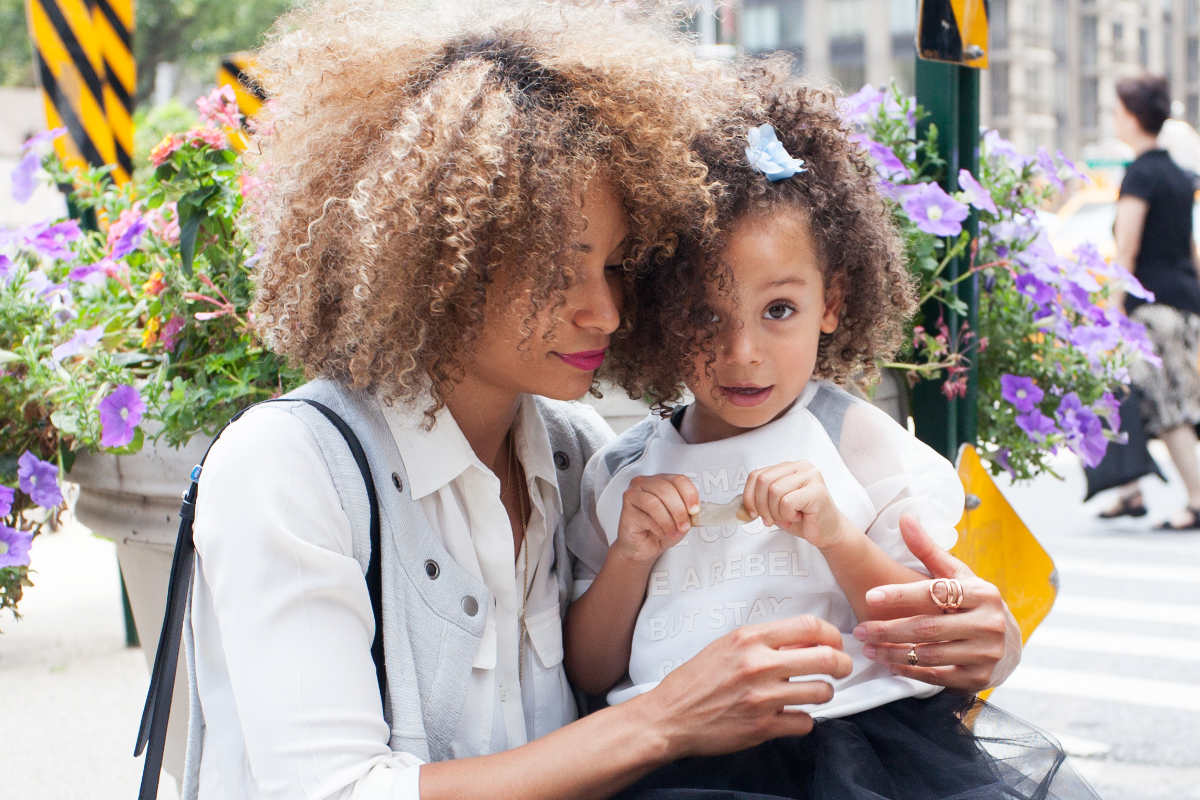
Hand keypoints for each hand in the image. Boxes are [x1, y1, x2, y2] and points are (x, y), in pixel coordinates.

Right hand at [613, 474, 699, 563]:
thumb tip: (697, 511)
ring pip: (654, 501)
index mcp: (662, 480)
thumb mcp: (680, 519)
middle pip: (666, 489)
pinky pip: (645, 515)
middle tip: (683, 525)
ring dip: (668, 520)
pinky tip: (658, 532)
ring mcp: (633, 493)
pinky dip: (657, 527)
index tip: (694, 510)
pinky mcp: (626, 508)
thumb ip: (688, 512)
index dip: (689, 495)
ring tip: (672, 531)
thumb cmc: (660, 530)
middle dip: (679, 510)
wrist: (643, 547)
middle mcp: (646, 483)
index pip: (679, 479)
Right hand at [635, 616, 852, 757]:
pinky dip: (803, 720)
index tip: (835, 641)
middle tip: (841, 668)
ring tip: (813, 693)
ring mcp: (763, 697)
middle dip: (842, 664)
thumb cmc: (696, 680)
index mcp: (749, 638)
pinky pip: (805, 722)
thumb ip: (763, 642)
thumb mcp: (726, 646)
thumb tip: (803, 643)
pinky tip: (791, 715)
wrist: (670, 715)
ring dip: (824, 693)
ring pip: (822, 692)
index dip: (832, 634)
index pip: (809, 626)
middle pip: (826, 658)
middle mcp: (759, 665)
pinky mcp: (763, 726)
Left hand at [742, 461, 852, 549]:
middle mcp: (801, 467)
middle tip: (769, 520)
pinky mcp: (817, 490)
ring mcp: (810, 476)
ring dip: (776, 512)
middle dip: (761, 506)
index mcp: (788, 467)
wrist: (828, 532)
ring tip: (789, 517)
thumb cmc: (803, 518)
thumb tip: (739, 507)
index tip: (751, 512)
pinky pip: (787, 501)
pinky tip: (798, 517)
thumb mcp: (774, 506)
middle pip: (763, 481)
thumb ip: (759, 500)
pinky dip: (787, 515)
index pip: (757, 474)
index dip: (748, 495)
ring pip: (775, 491)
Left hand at [852, 516, 1021, 690]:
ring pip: (929, 654)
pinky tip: (888, 664)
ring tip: (867, 647)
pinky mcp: (978, 678)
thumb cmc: (973, 603)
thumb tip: (904, 518)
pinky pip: (937, 676)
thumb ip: (928, 550)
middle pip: (928, 628)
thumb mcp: (958, 575)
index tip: (869, 596)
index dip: (900, 595)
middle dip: (888, 629)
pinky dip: (909, 671)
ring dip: (893, 653)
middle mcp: (988, 624)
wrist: (1010, 644)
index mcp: (982, 593)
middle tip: (859, 629)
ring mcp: (986, 654)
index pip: (934, 593)